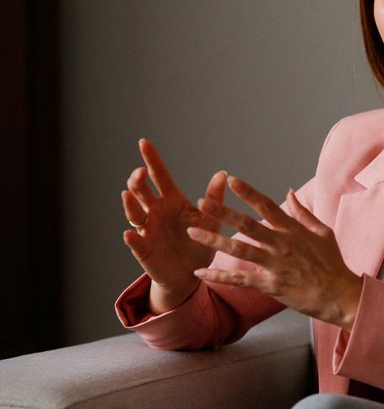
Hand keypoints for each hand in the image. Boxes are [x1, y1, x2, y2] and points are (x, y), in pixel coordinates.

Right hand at [121, 138, 226, 313]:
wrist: (191, 274)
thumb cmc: (200, 243)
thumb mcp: (210, 221)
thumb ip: (214, 199)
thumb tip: (223, 174)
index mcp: (172, 201)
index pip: (160, 176)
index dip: (152, 159)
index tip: (144, 142)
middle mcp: (156, 212)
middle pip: (142, 191)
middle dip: (138, 181)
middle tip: (140, 172)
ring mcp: (148, 230)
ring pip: (134, 213)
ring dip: (130, 205)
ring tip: (128, 194)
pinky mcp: (144, 250)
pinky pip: (136, 243)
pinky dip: (132, 238)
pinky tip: (130, 234)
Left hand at [187, 176, 362, 331]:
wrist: (340, 294)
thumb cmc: (332, 263)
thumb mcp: (323, 232)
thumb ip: (303, 212)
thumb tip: (288, 192)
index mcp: (293, 230)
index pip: (267, 205)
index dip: (248, 192)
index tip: (231, 180)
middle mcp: (281, 244)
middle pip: (247, 224)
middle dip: (222, 212)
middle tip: (201, 203)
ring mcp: (275, 265)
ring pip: (239, 250)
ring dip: (214, 240)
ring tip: (193, 233)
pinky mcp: (271, 285)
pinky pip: (240, 279)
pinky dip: (219, 276)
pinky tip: (201, 273)